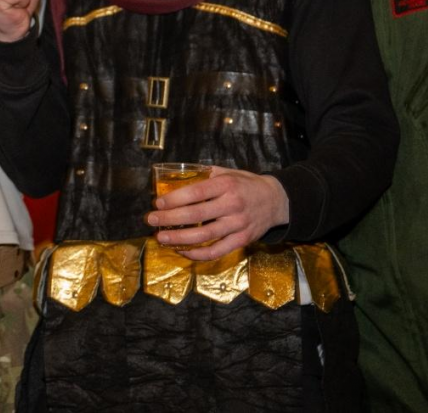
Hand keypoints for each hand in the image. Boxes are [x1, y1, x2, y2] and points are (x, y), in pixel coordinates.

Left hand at [147, 168, 289, 260]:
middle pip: (196, 215)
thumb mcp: (228, 172)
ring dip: (179, 238)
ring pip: (204, 236)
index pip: (196, 192)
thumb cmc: (246, 185)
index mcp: (227, 185)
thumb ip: (205, 175)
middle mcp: (233, 205)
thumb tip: (177, 178)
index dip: (175, 199)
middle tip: (151, 220)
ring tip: (161, 237)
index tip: (158, 203)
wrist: (276, 201)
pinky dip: (197, 254)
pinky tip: (182, 250)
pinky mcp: (242, 240)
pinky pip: (216, 251)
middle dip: (170, 219)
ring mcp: (238, 225)